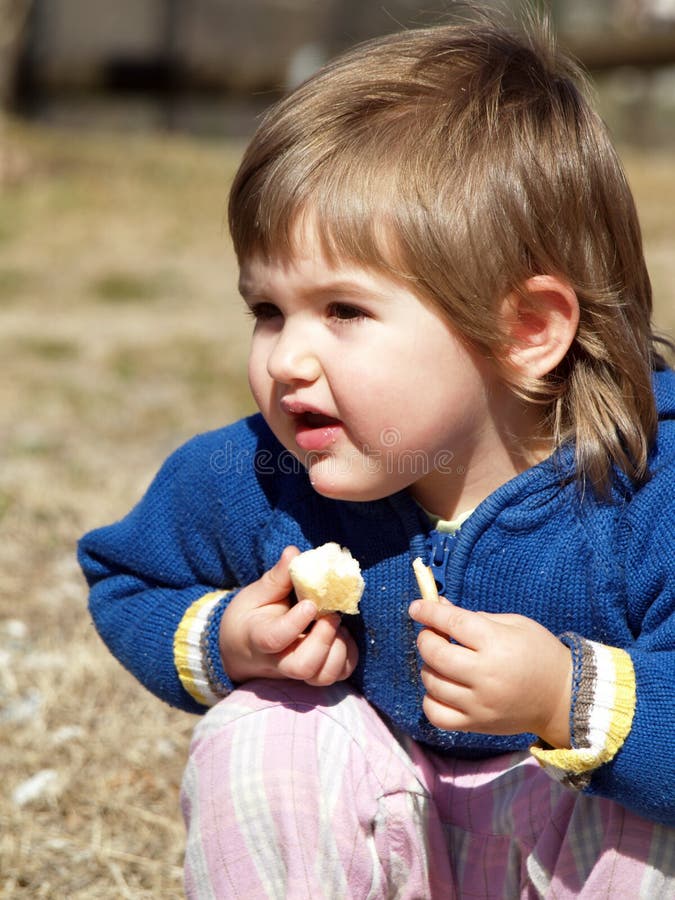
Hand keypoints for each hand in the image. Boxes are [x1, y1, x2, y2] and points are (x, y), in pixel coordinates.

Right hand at [220, 546, 358, 686]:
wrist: (242, 650)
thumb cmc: (250, 617)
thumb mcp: (256, 594)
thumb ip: (277, 577)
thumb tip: (294, 553)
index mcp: (258, 637)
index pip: (274, 639)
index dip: (295, 623)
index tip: (310, 604)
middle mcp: (279, 661)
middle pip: (303, 666)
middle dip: (323, 641)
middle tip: (330, 616)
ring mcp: (298, 672)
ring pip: (323, 676)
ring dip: (339, 650)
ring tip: (336, 623)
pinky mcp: (315, 674)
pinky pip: (338, 675)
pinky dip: (348, 656)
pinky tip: (341, 634)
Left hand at [409, 599, 571, 746]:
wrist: (563, 698)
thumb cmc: (539, 653)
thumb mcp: (514, 623)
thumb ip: (474, 617)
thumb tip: (438, 608)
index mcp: (497, 643)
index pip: (452, 623)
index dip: (428, 612)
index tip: (416, 607)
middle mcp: (485, 674)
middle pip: (435, 653)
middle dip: (426, 638)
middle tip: (431, 634)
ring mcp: (479, 703)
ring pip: (431, 682)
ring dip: (429, 666)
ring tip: (442, 661)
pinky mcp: (476, 724)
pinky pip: (436, 714)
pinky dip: (431, 699)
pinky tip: (442, 688)